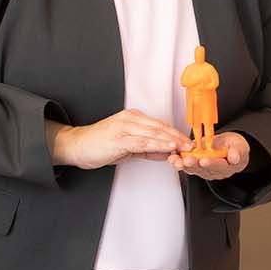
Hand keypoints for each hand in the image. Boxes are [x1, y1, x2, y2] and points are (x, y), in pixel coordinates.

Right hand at [52, 110, 192, 169]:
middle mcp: (130, 119)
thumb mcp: (128, 146)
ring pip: (154, 133)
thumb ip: (148, 148)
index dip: (176, 133)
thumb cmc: (101, 145)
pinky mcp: (119, 139)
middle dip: (178, 136)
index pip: (159, 124)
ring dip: (172, 140)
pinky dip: (158, 144)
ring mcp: (124, 127)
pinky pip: (143, 141)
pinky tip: (168, 147)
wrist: (78, 146)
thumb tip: (166, 152)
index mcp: (133, 117)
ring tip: (185, 147)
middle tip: (192, 145)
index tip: (189, 141)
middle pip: (160, 127)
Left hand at [170, 132, 249, 180]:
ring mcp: (204, 170)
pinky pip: (187, 165)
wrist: (230, 147)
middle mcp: (214, 171)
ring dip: (183, 165)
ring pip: (193, 169)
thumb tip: (234, 157)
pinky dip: (179, 161)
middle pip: (203, 169)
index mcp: (226, 167)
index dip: (211, 163)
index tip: (204, 160)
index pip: (219, 166)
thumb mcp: (239, 146)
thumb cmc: (234, 147)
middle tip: (186, 160)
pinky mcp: (196, 166)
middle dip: (193, 165)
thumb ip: (237, 152)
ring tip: (175, 160)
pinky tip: (173, 157)